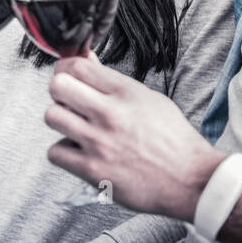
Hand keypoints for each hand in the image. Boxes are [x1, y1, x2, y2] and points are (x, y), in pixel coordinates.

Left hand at [44, 54, 223, 217]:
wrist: (190, 179)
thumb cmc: (173, 140)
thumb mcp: (149, 99)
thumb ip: (114, 84)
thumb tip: (87, 63)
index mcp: (126, 93)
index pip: (78, 66)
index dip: (66, 68)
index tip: (67, 75)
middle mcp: (110, 113)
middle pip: (58, 86)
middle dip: (60, 92)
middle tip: (69, 101)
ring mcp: (99, 142)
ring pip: (52, 116)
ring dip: (61, 121)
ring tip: (75, 128)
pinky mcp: (92, 169)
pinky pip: (55, 152)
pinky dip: (64, 152)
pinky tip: (80, 152)